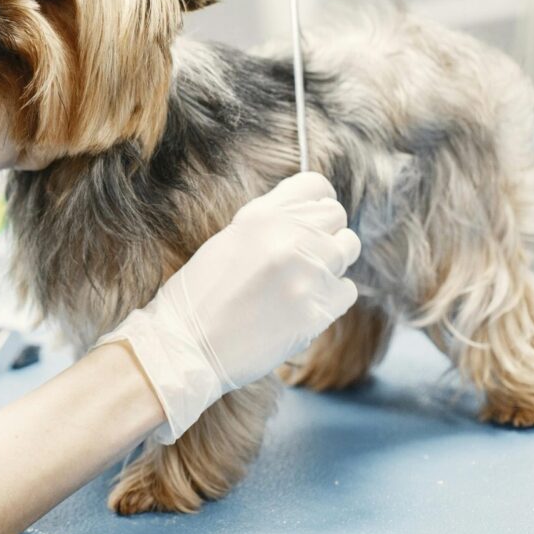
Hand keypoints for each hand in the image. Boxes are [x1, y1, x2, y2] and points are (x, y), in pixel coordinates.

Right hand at [95, 172, 360, 443]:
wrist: (186, 346)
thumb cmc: (199, 297)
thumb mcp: (229, 242)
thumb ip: (270, 225)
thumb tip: (306, 218)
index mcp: (260, 216)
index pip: (315, 186)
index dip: (317, 202)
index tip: (311, 218)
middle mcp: (287, 237)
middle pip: (336, 216)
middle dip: (325, 233)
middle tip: (303, 257)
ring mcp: (306, 273)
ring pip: (348, 250)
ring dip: (330, 264)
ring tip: (301, 282)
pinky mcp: (317, 310)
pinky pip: (347, 290)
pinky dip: (331, 298)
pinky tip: (302, 306)